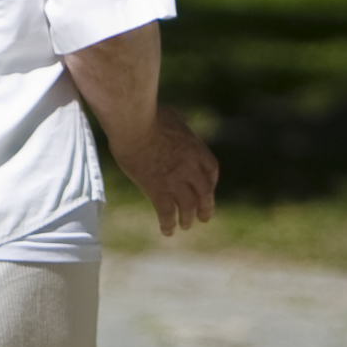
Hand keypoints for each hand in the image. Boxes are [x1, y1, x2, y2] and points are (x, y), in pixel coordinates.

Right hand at [112, 112, 218, 235]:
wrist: (135, 124)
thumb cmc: (149, 114)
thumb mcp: (173, 116)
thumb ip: (178, 127)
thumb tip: (175, 125)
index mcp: (196, 149)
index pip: (211, 170)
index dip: (211, 182)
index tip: (208, 189)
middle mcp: (190, 168)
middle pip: (205, 192)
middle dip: (206, 206)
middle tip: (205, 217)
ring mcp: (175, 180)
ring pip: (188, 206)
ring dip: (188, 218)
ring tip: (186, 225)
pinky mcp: (157, 190)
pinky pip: (166, 212)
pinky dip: (168, 224)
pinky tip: (167, 232)